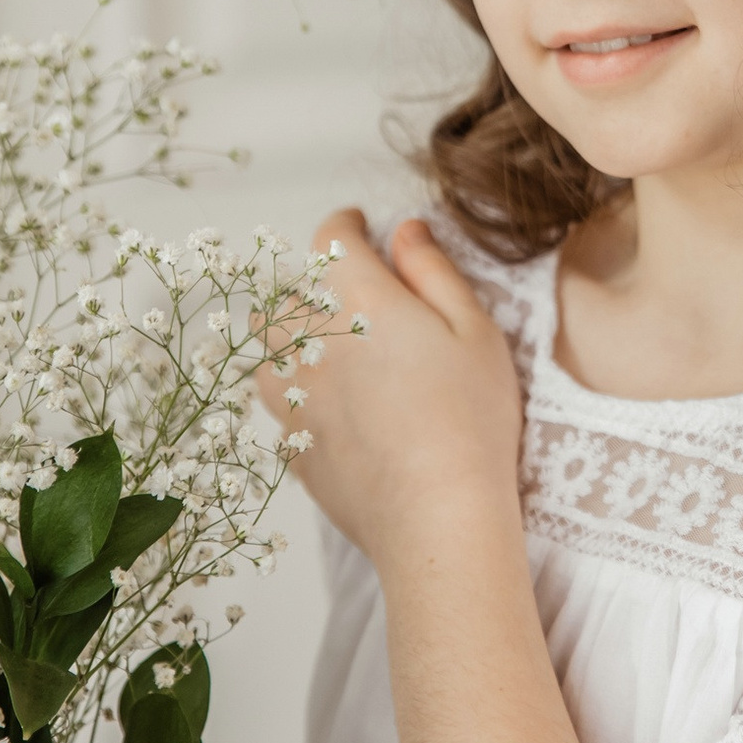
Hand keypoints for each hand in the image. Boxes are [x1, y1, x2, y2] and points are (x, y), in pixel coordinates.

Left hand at [256, 210, 524, 568]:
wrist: (438, 517)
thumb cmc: (470, 418)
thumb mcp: (474, 329)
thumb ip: (433, 271)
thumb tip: (404, 231)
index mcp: (358, 301)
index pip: (331, 238)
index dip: (346, 225)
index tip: (360, 226)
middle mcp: (312, 343)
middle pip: (286, 296)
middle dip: (313, 288)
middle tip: (352, 301)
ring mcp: (296, 398)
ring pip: (269, 353)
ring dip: (292, 342)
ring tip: (331, 353)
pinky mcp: (295, 447)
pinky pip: (281, 407)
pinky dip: (299, 396)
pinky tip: (335, 410)